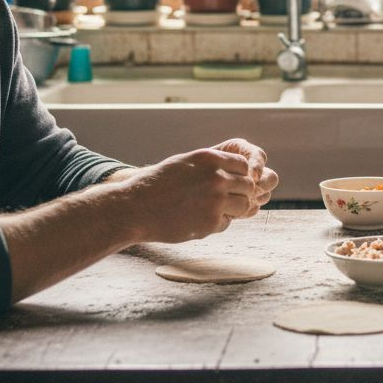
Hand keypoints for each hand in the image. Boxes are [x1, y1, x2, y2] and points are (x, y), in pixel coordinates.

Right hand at [120, 139, 277, 242]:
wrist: (135, 208)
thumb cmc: (156, 184)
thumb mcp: (184, 163)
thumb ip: (210, 165)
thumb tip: (234, 169)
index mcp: (210, 159)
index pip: (244, 165)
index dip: (239, 175)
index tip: (230, 183)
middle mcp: (216, 177)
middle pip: (248, 185)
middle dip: (240, 193)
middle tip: (225, 200)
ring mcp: (215, 201)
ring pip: (244, 205)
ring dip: (234, 209)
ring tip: (213, 210)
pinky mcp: (211, 222)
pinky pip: (227, 222)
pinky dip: (217, 223)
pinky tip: (198, 220)